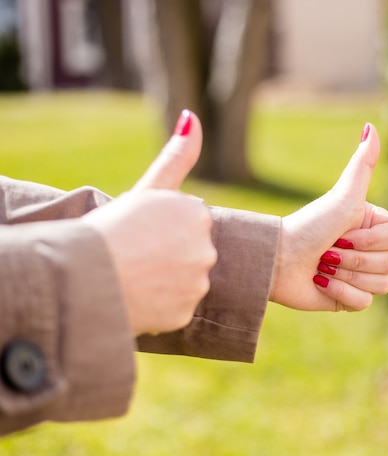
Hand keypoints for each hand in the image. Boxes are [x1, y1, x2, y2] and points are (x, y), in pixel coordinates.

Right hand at [83, 111, 216, 334]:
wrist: (86, 275)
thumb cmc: (112, 227)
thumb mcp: (147, 188)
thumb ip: (177, 157)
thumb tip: (195, 118)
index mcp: (198, 214)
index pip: (188, 224)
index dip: (161, 230)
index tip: (140, 234)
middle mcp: (207, 247)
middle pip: (190, 252)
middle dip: (169, 255)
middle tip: (136, 257)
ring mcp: (198, 282)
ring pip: (185, 281)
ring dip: (166, 281)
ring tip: (134, 276)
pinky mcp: (187, 312)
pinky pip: (177, 308)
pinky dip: (161, 306)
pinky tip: (139, 297)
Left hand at [270, 123, 387, 311]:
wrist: (278, 259)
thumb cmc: (310, 226)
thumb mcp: (343, 197)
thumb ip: (362, 164)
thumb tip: (370, 126)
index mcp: (373, 226)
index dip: (372, 241)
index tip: (343, 233)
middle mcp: (371, 250)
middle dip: (354, 259)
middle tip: (328, 251)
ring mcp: (361, 275)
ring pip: (382, 285)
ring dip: (347, 275)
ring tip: (323, 266)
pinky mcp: (350, 298)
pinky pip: (365, 303)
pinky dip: (341, 293)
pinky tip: (322, 284)